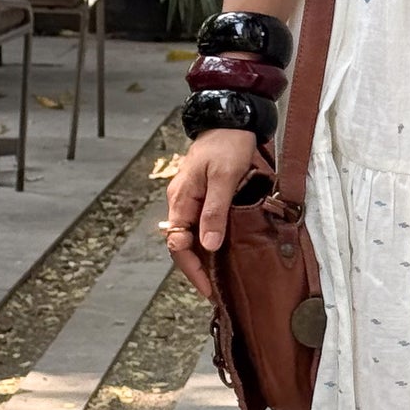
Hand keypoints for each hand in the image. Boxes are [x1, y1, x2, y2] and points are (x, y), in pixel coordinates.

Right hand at [163, 128, 262, 297]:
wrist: (230, 118)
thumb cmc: (227, 145)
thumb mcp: (224, 178)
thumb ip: (214, 211)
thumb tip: (209, 246)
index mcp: (181, 200)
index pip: (179, 245)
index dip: (193, 270)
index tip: (209, 288)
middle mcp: (181, 202)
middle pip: (182, 244)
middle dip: (197, 269)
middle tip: (215, 291)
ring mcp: (191, 198)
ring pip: (191, 236)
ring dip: (202, 258)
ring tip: (218, 278)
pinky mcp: (203, 195)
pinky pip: (200, 224)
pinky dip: (209, 241)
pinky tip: (221, 252)